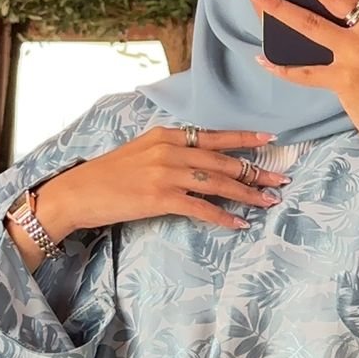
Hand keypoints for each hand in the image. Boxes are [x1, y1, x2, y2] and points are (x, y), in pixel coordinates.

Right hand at [34, 127, 290, 244]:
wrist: (77, 192)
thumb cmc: (108, 175)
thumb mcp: (141, 151)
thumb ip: (169, 150)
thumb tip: (198, 158)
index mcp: (166, 134)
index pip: (213, 135)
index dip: (244, 138)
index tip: (271, 138)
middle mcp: (170, 149)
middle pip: (223, 160)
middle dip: (255, 170)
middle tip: (281, 178)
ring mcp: (166, 173)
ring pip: (218, 183)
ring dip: (247, 193)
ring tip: (269, 201)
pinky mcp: (160, 198)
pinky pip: (201, 207)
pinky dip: (223, 216)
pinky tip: (239, 223)